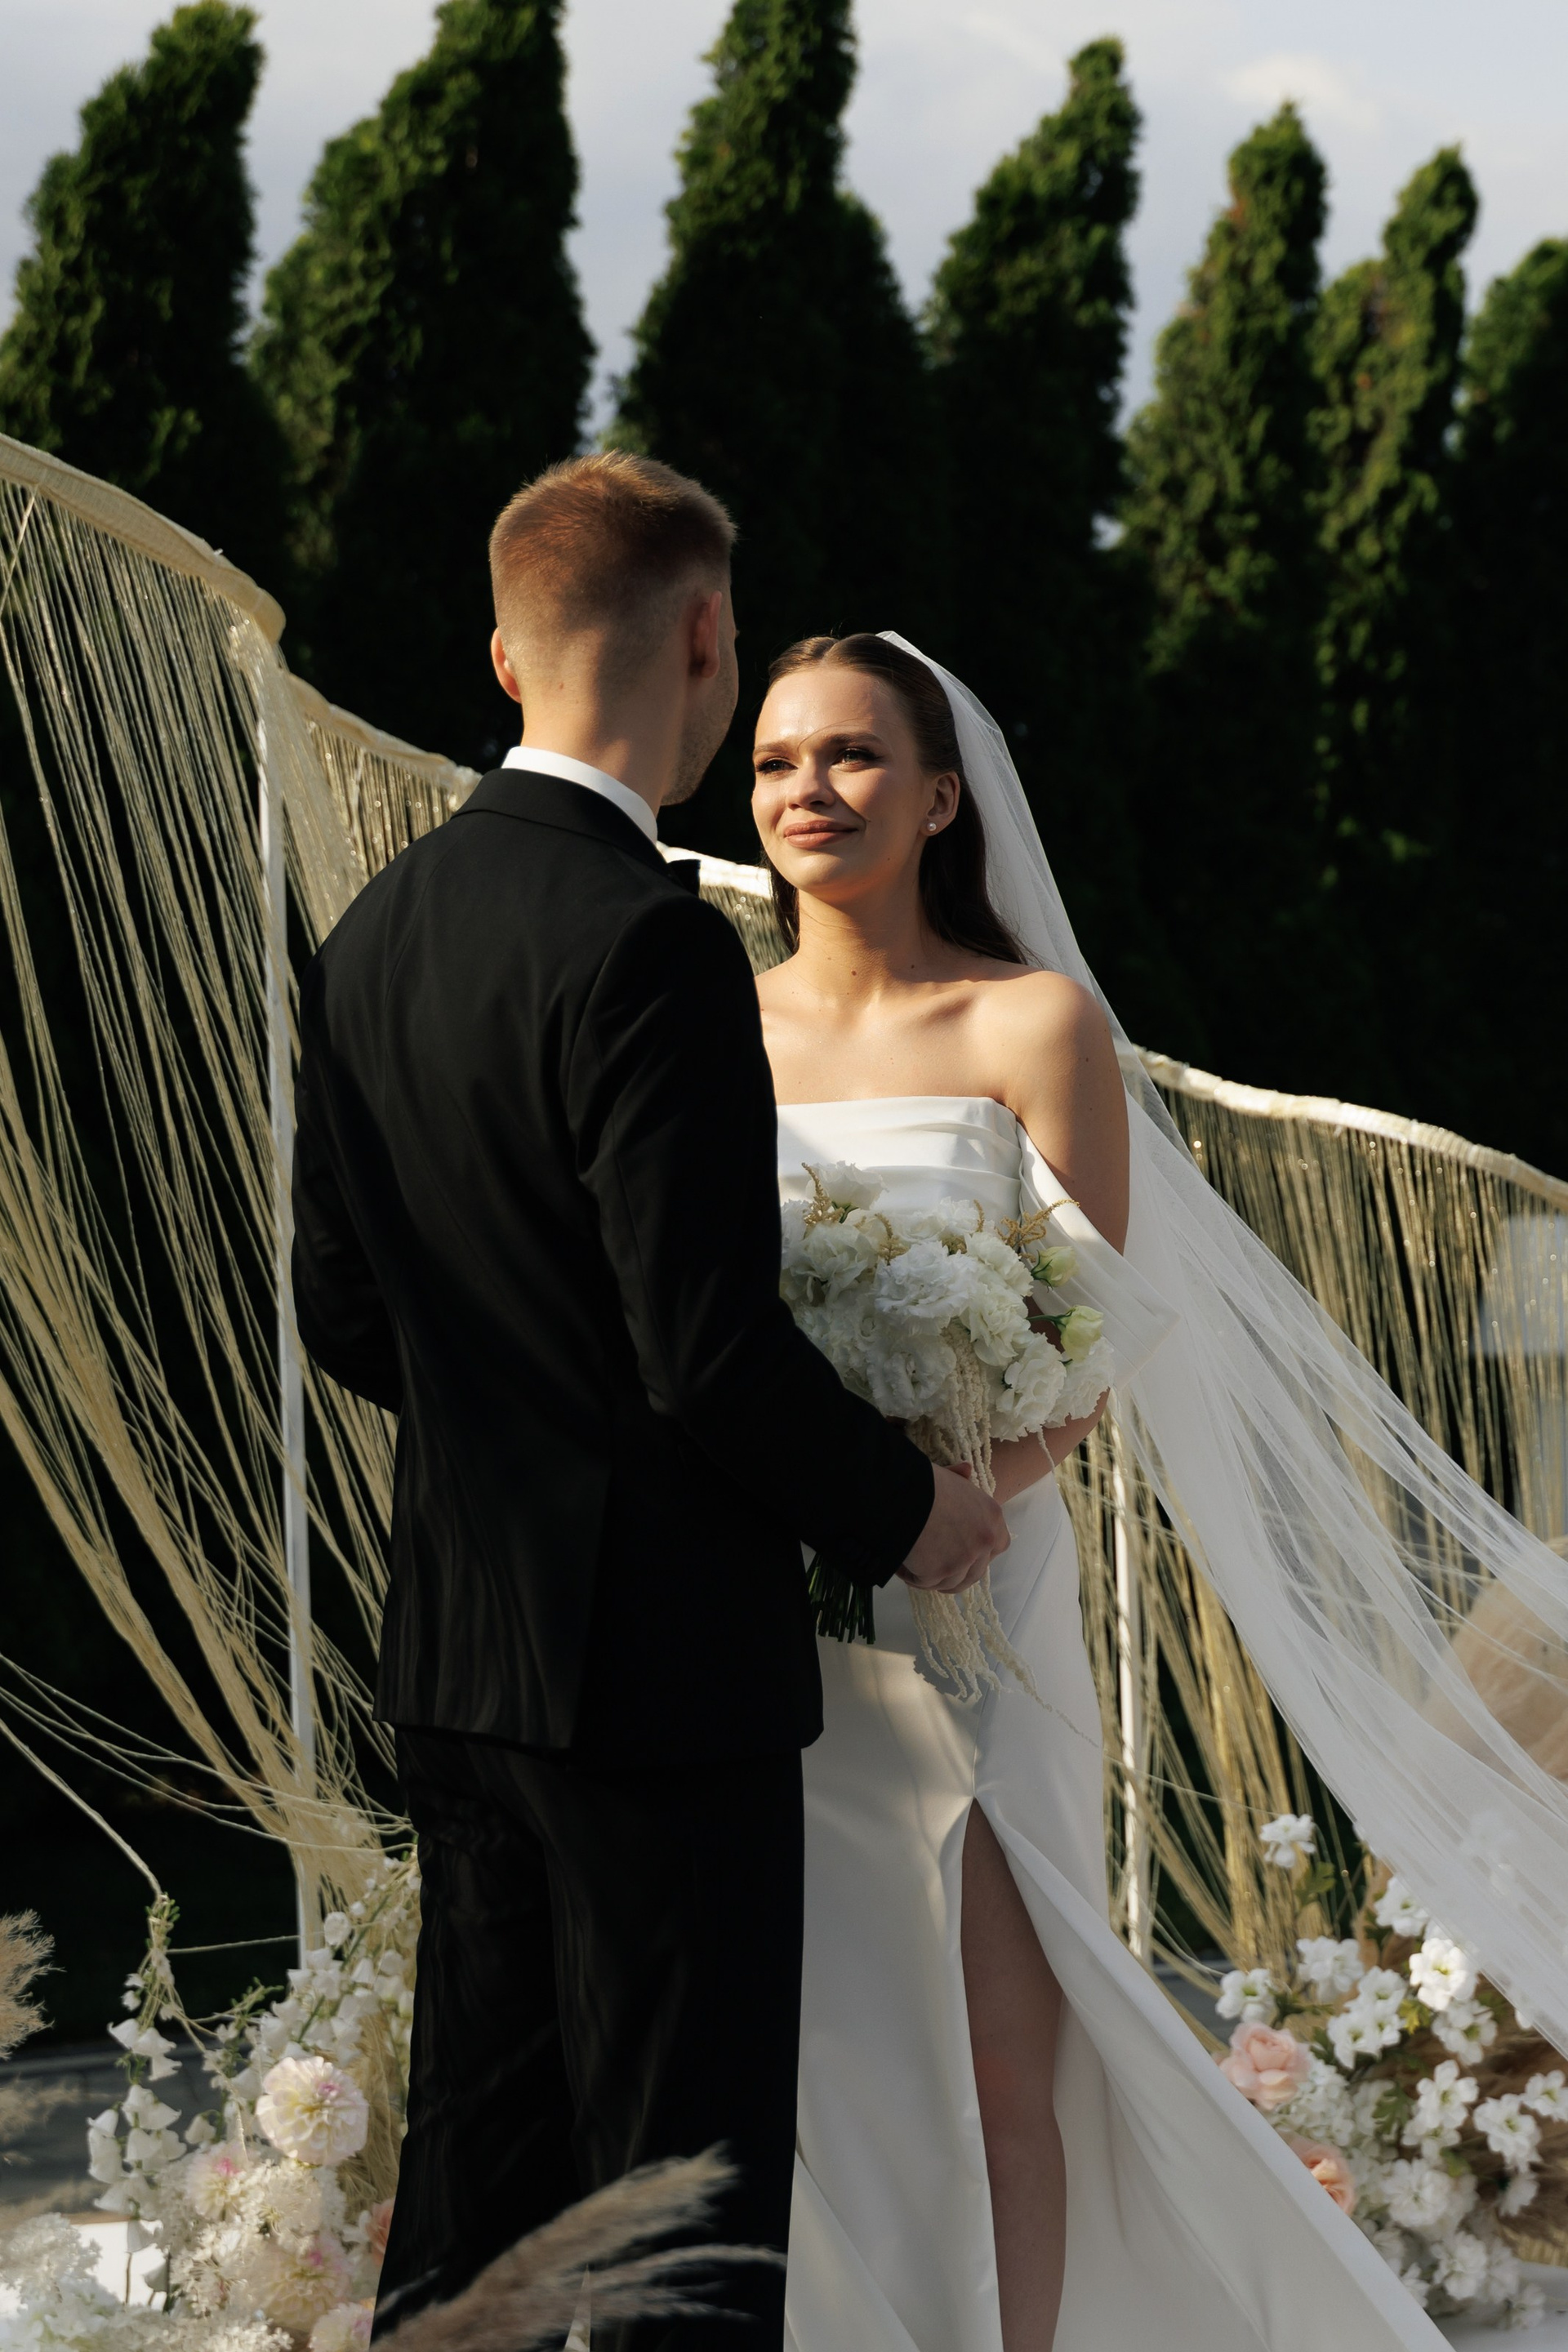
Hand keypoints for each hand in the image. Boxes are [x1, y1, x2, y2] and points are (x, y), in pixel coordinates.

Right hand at [899, 1464, 1008, 1594]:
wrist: (901, 1492)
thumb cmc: (922, 1481)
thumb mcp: (947, 1477)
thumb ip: (959, 1481)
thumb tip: (965, 1469)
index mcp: (991, 1516)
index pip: (998, 1545)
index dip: (980, 1553)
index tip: (961, 1552)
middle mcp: (984, 1539)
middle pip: (975, 1572)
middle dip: (954, 1571)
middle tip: (932, 1562)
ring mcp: (964, 1559)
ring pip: (950, 1582)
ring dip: (932, 1576)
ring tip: (911, 1562)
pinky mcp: (939, 1572)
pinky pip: (925, 1583)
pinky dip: (911, 1576)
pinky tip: (901, 1563)